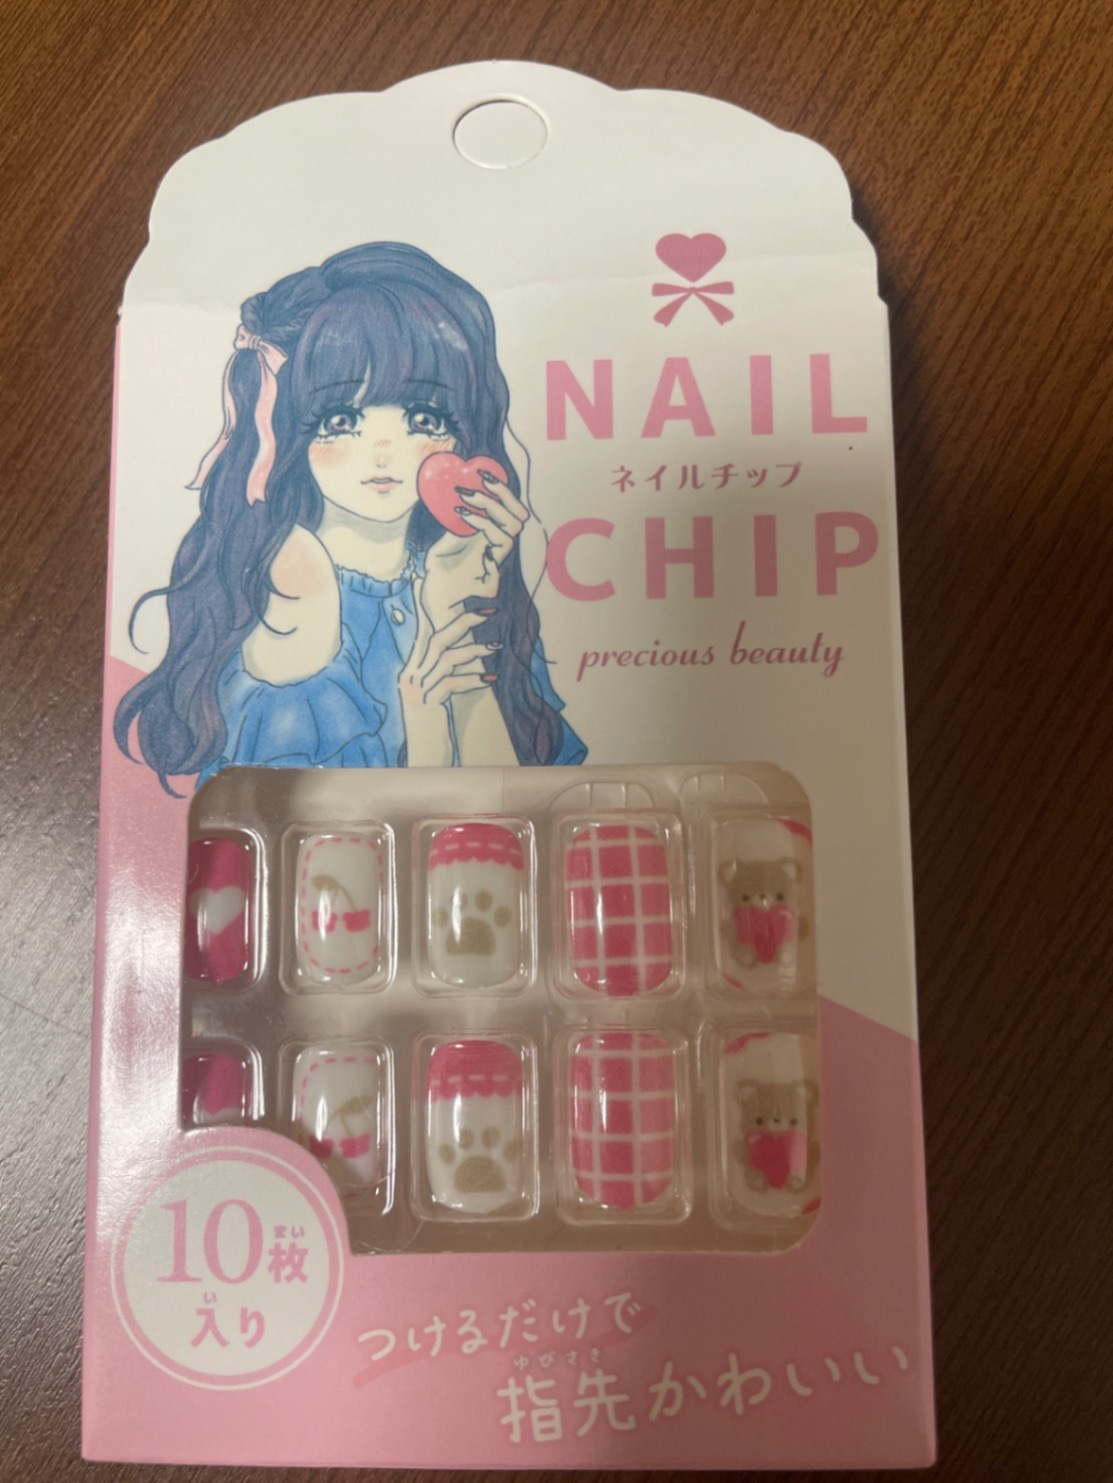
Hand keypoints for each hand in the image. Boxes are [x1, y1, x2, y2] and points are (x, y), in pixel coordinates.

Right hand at [399, 577, 498, 765]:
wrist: (425, 763)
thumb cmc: (436, 727)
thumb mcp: (437, 695)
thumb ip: (444, 673)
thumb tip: (465, 651)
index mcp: (412, 670)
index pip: (422, 631)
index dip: (430, 605)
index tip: (442, 585)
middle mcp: (410, 678)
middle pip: (436, 638)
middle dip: (463, 620)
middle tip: (489, 610)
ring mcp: (417, 692)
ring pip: (446, 658)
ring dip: (474, 650)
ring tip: (497, 648)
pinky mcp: (427, 706)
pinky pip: (451, 684)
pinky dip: (472, 680)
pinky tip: (490, 682)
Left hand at [422, 470, 528, 629]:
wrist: (434, 614)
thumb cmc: (437, 584)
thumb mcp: (443, 548)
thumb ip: (456, 530)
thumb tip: (456, 503)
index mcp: (489, 543)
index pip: (510, 513)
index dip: (501, 491)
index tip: (480, 473)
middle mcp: (497, 554)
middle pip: (519, 518)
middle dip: (502, 496)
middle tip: (476, 482)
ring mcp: (495, 567)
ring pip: (512, 531)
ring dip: (490, 508)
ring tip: (464, 498)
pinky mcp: (488, 582)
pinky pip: (497, 551)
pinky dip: (482, 526)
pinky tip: (461, 516)